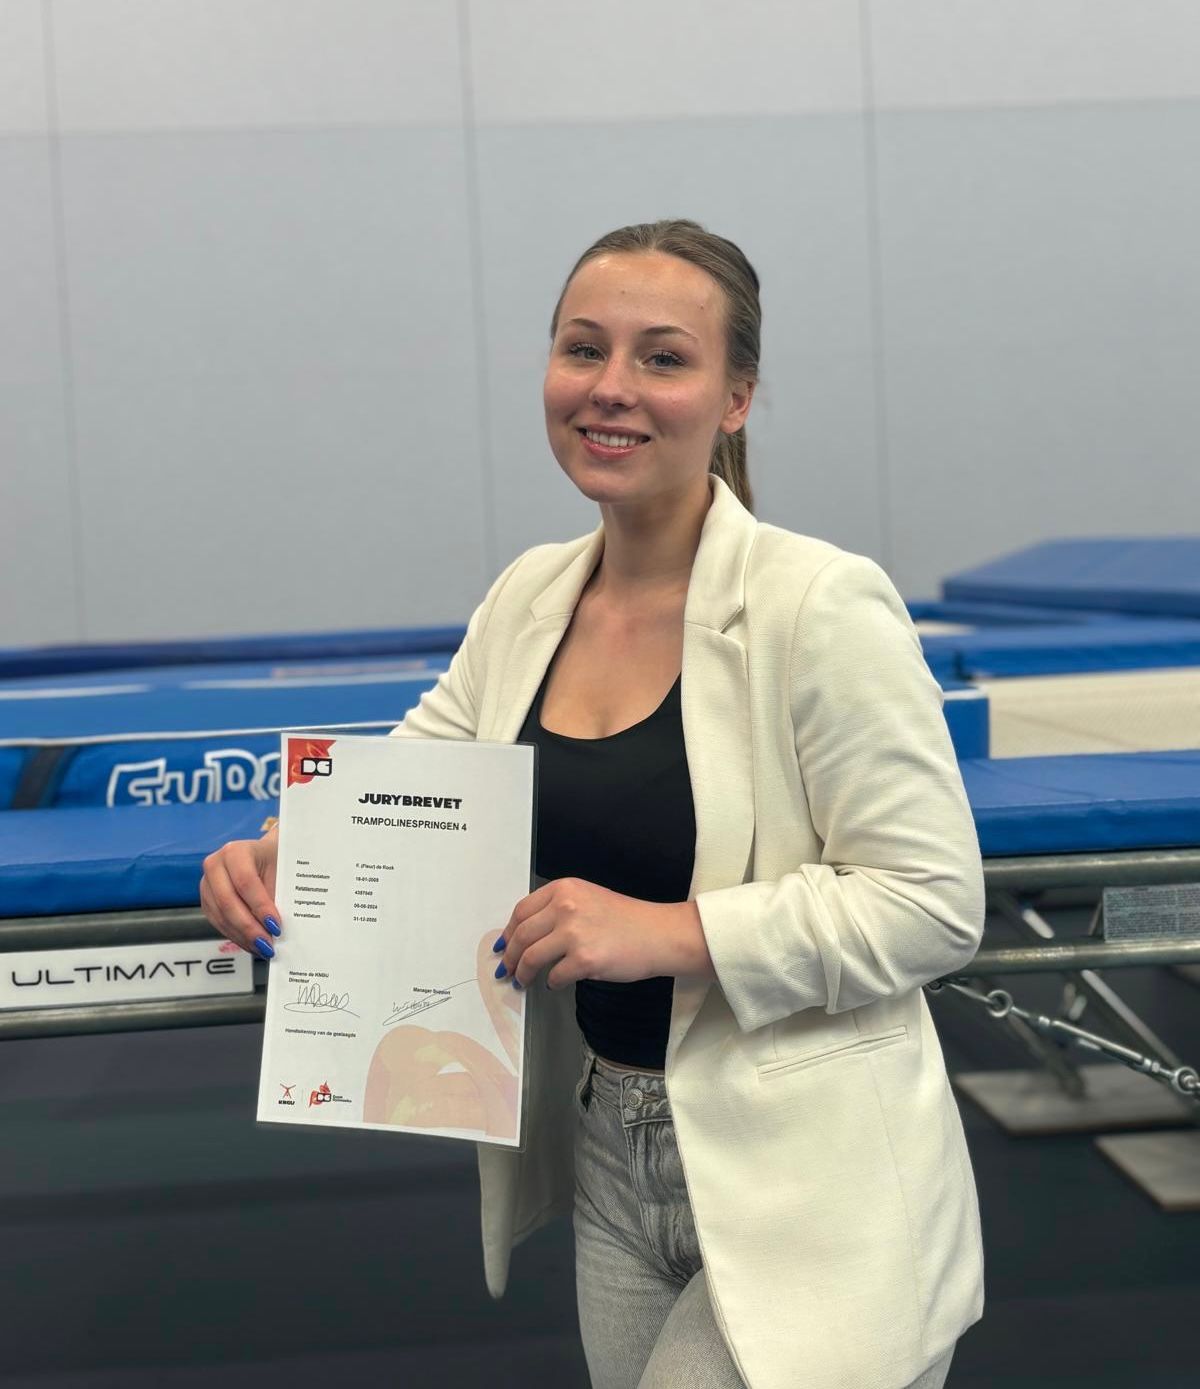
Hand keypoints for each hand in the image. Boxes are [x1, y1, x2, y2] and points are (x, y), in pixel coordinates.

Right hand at [199, 826, 280, 958]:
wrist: (264, 854)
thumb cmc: (275, 859)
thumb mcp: (281, 869)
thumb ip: (278, 894)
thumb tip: (277, 928)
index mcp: (235, 851)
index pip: (245, 882)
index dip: (260, 906)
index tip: (276, 925)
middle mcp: (215, 865)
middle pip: (228, 902)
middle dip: (249, 927)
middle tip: (268, 944)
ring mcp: (207, 884)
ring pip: (221, 916)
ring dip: (243, 936)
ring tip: (263, 948)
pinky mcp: (207, 901)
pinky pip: (218, 923)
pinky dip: (236, 936)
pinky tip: (252, 944)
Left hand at [494, 878, 713, 990]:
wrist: (658, 934)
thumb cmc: (626, 919)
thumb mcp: (588, 898)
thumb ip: (558, 909)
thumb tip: (526, 934)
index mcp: (564, 889)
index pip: (522, 911)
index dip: (508, 932)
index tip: (502, 945)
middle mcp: (566, 907)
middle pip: (521, 935)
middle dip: (509, 957)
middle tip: (506, 969)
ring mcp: (574, 934)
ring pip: (531, 958)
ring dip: (522, 974)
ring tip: (522, 982)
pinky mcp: (584, 960)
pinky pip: (554, 977)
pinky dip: (552, 983)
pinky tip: (555, 983)